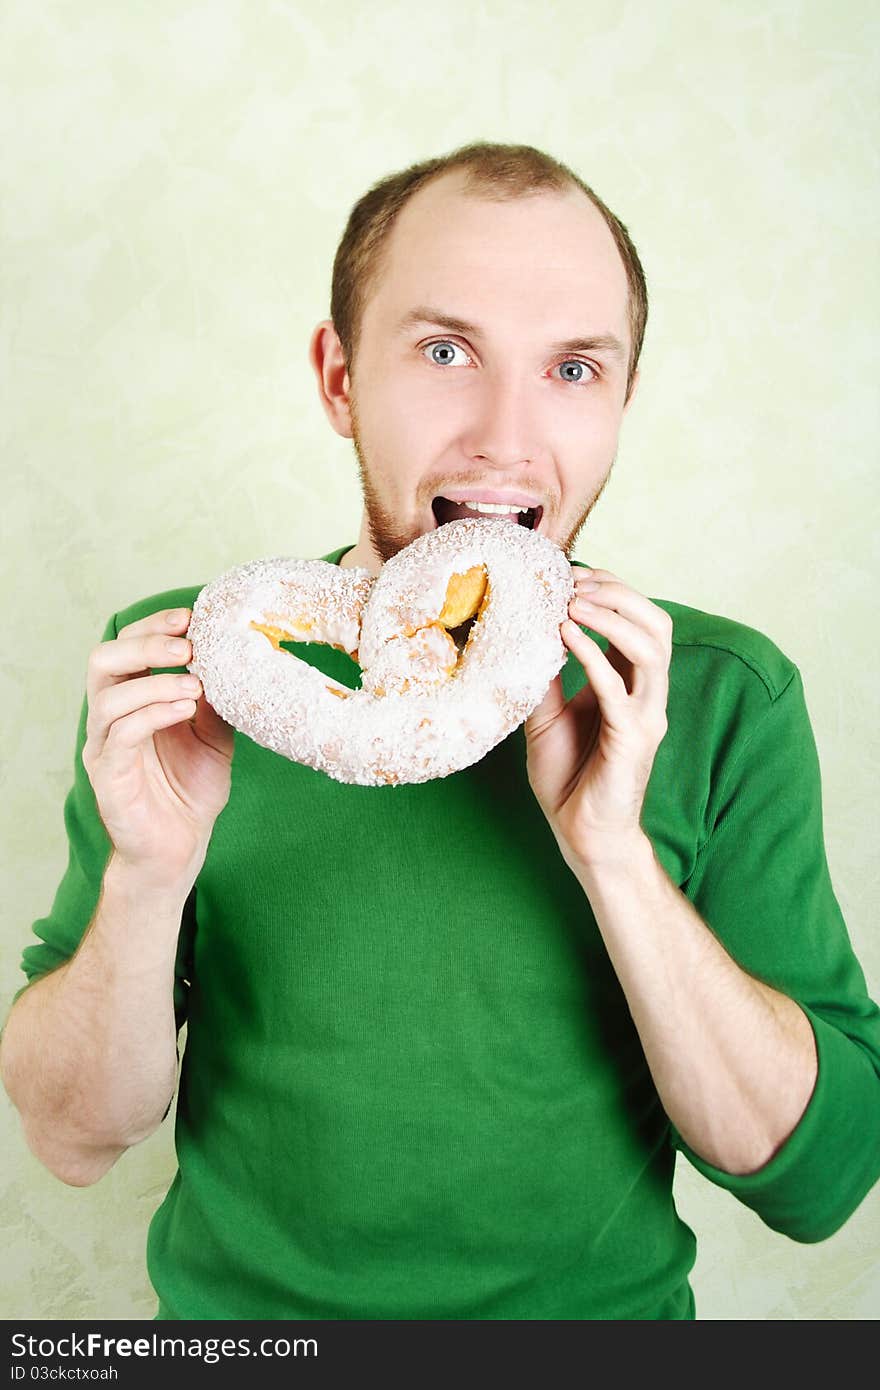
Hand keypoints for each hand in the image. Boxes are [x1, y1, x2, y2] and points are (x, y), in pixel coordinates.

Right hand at [81, 607, 233, 887]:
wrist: (181, 848)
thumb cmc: (192, 790)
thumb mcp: (214, 735)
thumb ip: (215, 699)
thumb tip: (234, 658)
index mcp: (131, 701)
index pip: (126, 648)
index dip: (153, 627)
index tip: (191, 617)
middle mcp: (110, 719)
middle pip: (103, 661)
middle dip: (145, 645)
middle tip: (188, 645)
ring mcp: (104, 747)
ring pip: (108, 697)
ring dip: (154, 683)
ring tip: (196, 685)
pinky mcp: (108, 776)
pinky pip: (119, 735)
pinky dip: (153, 714)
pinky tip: (186, 710)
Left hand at [525, 567, 672, 869]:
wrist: (582, 834)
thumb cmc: (569, 778)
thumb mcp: (546, 716)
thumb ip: (544, 678)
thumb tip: (522, 635)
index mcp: (631, 686)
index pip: (639, 622)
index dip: (613, 591)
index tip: (573, 575)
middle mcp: (647, 696)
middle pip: (656, 624)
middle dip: (619, 594)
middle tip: (575, 584)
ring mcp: (645, 717)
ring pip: (651, 648)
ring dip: (610, 618)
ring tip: (572, 604)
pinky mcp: (633, 740)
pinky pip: (619, 688)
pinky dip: (594, 655)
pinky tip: (566, 635)